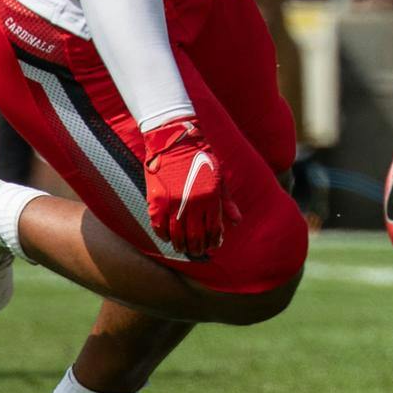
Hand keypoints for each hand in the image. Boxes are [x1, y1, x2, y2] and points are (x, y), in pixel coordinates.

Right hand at [141, 118, 240, 259]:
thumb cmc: (201, 158)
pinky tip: (168, 238)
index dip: (214, 241)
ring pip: (177, 235)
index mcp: (211, 198)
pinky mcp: (156, 201)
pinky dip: (163, 236)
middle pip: (195, 236)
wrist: (175, 141)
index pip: (214, 229)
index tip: (213, 246)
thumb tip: (237, 222)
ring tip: (183, 248)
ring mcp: (173, 203)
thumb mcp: (219, 178)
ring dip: (181, 246)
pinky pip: (159, 227)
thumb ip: (227, 202)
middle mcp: (193, 203)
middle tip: (197, 251)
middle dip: (198, 247)